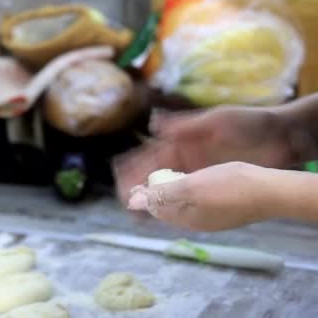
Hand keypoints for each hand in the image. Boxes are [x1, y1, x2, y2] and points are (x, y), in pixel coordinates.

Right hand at [114, 105, 295, 203]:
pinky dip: (173, 204)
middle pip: (154, 173)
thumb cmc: (248, 123)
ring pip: (167, 187)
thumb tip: (153, 124)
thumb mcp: (217, 120)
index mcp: (182, 141)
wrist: (282, 138)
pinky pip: (186, 197)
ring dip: (152, 197)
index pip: (151, 153)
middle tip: (122, 198)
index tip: (118, 174)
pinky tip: (162, 214)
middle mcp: (186, 158)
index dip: (134, 163)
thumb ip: (186, 125)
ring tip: (136, 211)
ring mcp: (198, 173)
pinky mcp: (211, 185)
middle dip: (136, 184)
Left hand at [127, 162, 274, 230]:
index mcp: (183, 218)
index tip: (128, 178)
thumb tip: (132, 202)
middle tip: (140, 176)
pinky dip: (182, 191)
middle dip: (150, 194)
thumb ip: (162, 194)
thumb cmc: (229, 187)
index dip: (139, 195)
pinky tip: (184, 180)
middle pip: (164, 208)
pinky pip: (193, 202)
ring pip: (178, 205)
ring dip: (165, 192)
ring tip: (158, 176)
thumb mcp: (190, 187)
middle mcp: (194, 222)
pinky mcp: (221, 210)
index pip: (152, 209)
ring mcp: (209, 217)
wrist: (270, 192)